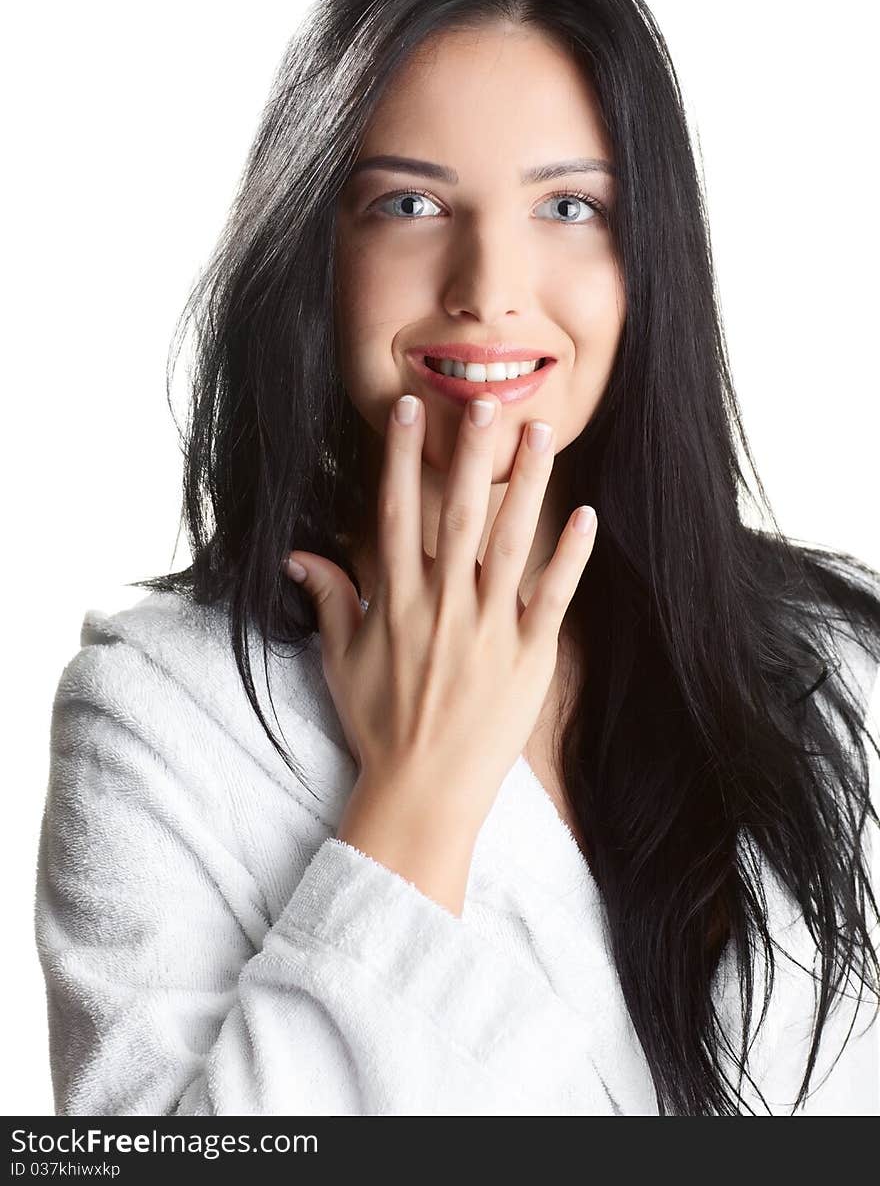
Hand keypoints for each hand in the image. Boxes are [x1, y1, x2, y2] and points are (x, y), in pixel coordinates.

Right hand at [283, 391, 597, 833]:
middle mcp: (443, 605)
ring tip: (539, 435)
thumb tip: (296, 555)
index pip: (395, 512)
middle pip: (458, 514)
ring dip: (526, 486)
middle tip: (483, 400)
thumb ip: (329, 599)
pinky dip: (570, 557)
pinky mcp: (528, 656)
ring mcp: (489, 629)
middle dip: (470, 453)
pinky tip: (586, 515)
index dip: (400, 457)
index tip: (409, 410)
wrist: (423, 792)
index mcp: (397, 600)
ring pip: (510, 542)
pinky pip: (552, 597)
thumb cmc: (380, 725)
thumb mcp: (341, 661)